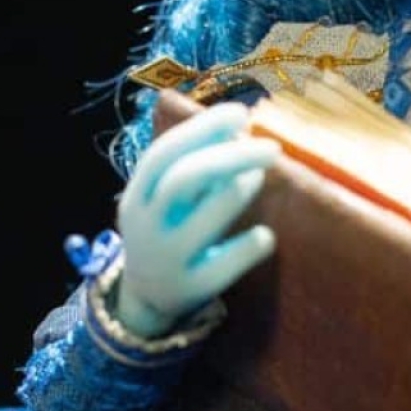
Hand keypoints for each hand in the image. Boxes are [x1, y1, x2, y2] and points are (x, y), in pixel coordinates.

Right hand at [114, 100, 280, 338]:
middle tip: (272, 147)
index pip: (164, 153)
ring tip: (257, 177)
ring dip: (240, 191)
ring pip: (204, 218)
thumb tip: (239, 126)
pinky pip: (225, 266)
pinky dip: (249, 245)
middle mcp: (146, 226)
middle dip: (231, 157)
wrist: (146, 296)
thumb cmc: (166, 228)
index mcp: (137, 195)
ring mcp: (167, 259)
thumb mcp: (164, 198)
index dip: (202, 129)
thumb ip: (193, 165)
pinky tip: (265, 235)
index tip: (240, 113)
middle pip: (185, 179)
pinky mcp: (191, 287)